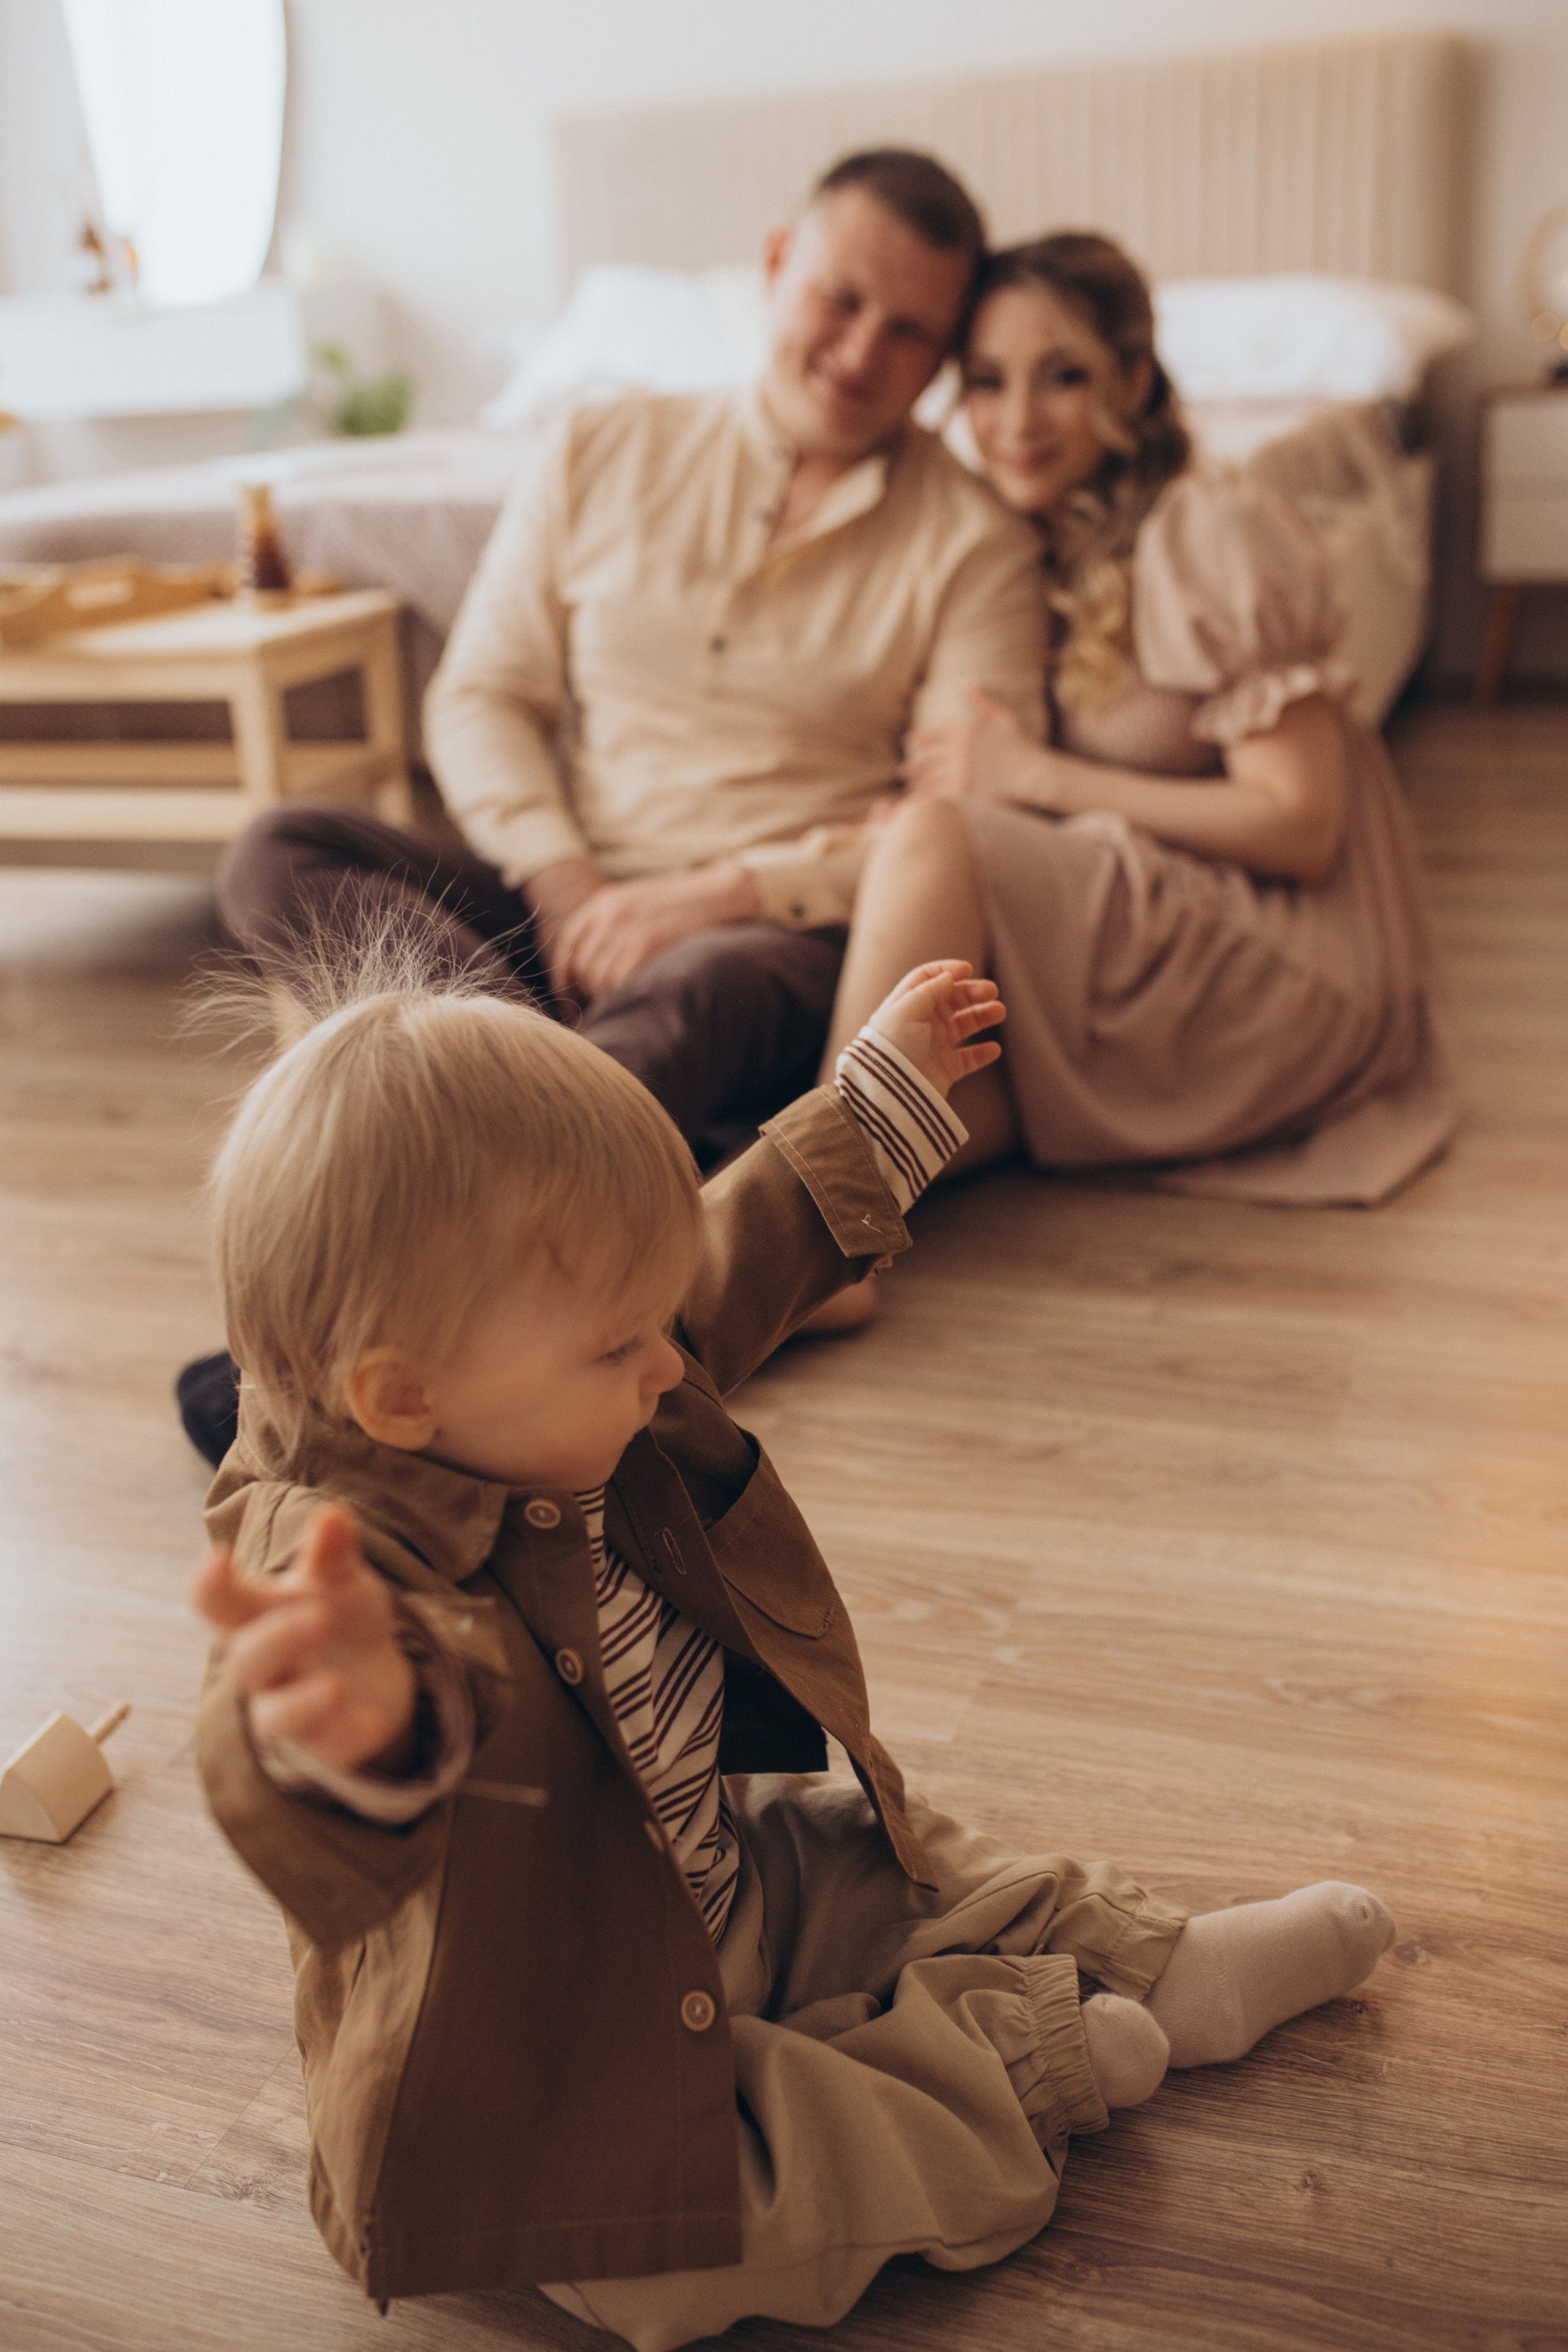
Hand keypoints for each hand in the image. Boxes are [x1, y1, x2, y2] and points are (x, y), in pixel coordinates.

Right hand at [192, 1505, 417, 1775]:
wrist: (373, 1672)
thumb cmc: (338, 1616)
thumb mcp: (338, 1580)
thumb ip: (332, 1553)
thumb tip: (332, 1514)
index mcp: (258, 1617)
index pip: (219, 1604)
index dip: (210, 1586)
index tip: (218, 1559)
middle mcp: (265, 1667)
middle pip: (246, 1661)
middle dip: (277, 1640)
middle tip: (319, 1615)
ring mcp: (291, 1709)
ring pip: (275, 1717)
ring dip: (301, 1702)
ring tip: (335, 1686)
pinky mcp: (325, 1744)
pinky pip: (329, 1748)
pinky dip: (349, 1735)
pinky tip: (373, 1721)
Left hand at [552, 862, 761, 998]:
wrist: (724, 892)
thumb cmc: (683, 907)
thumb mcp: (639, 905)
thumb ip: (612, 928)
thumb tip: (589, 969)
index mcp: (604, 901)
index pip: (566, 945)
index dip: (563, 978)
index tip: (570, 999)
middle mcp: (609, 912)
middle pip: (581, 965)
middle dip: (588, 991)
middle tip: (602, 1007)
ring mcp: (628, 926)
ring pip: (598, 976)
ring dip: (607, 996)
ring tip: (625, 1001)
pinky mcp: (648, 942)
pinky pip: (618, 980)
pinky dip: (623, 994)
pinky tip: (637, 997)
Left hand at [864, 960, 1005, 1099]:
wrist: (889, 1092)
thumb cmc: (892, 1048)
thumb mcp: (906, 1010)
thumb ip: (929, 990)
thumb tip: (948, 977)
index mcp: (907, 1005)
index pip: (927, 979)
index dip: (947, 971)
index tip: (967, 970)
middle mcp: (921, 1023)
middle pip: (951, 999)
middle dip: (972, 992)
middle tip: (992, 991)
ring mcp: (934, 1046)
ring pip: (964, 1025)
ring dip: (983, 1016)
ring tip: (999, 1012)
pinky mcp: (945, 1069)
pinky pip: (969, 1058)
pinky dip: (983, 1053)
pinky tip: (994, 1048)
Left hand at [903, 686, 1053, 806]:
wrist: (1035, 774)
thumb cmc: (1020, 746)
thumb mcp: (1003, 718)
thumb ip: (982, 700)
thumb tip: (968, 680)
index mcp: (964, 728)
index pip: (929, 734)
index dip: (917, 740)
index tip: (909, 745)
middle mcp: (960, 748)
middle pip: (924, 757)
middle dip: (913, 765)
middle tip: (905, 771)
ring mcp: (961, 770)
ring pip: (928, 777)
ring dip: (917, 783)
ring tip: (912, 788)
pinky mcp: (965, 791)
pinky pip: (937, 795)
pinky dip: (927, 798)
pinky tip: (923, 802)